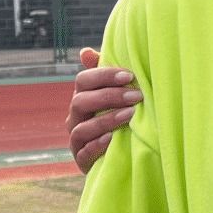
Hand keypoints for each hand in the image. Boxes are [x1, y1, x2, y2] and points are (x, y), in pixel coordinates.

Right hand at [68, 46, 141, 173]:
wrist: (126, 155)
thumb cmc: (122, 118)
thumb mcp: (118, 96)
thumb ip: (106, 75)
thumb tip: (84, 52)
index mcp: (83, 97)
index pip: (83, 81)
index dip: (104, 76)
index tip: (130, 75)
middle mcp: (76, 117)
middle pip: (80, 102)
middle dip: (109, 97)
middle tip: (136, 96)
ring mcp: (77, 140)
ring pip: (81, 128)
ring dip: (106, 120)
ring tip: (130, 115)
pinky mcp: (82, 161)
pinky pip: (84, 153)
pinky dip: (96, 145)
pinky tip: (112, 139)